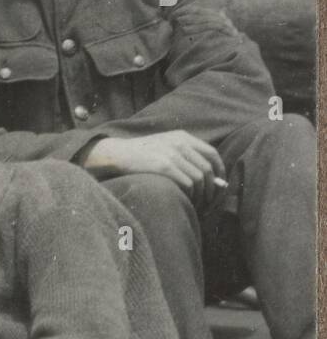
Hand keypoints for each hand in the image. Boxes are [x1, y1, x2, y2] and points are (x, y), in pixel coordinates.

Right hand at [83, 132, 225, 206]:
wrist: (117, 153)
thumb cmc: (141, 153)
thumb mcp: (164, 144)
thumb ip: (184, 153)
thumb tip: (209, 175)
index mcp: (182, 137)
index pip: (211, 153)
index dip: (219, 169)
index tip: (219, 182)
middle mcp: (180, 144)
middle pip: (207, 169)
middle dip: (212, 187)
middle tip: (209, 199)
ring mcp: (172, 154)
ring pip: (200, 178)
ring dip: (202, 194)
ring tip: (198, 202)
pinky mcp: (164, 166)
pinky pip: (188, 184)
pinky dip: (191, 194)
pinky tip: (187, 199)